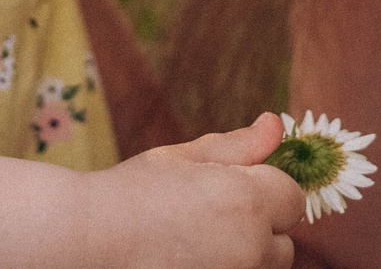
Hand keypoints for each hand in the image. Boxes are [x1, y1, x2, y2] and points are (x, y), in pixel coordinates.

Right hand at [76, 112, 306, 268]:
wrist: (87, 241)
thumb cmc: (133, 193)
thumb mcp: (183, 158)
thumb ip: (236, 146)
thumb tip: (276, 125)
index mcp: (248, 200)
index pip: (292, 198)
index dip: (266, 190)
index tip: (230, 189)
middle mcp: (250, 246)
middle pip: (283, 244)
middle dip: (259, 231)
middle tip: (208, 219)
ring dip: (243, 257)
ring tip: (194, 244)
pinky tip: (188, 260)